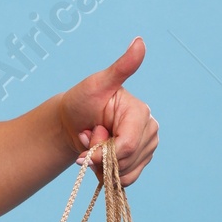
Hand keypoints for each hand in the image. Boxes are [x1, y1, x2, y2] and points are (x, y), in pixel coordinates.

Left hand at [53, 37, 158, 183]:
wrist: (71, 122)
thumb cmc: (81, 101)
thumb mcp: (97, 84)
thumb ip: (121, 67)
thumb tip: (140, 41)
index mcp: (140, 112)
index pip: (127, 145)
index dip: (103, 151)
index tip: (84, 142)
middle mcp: (149, 128)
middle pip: (125, 160)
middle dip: (100, 155)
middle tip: (88, 137)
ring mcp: (147, 146)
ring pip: (125, 173)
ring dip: (102, 165)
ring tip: (93, 145)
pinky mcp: (141, 161)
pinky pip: (126, 180)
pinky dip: (108, 174)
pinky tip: (100, 157)